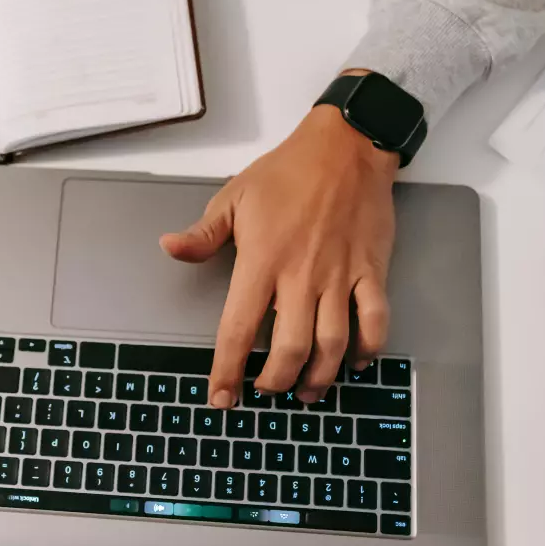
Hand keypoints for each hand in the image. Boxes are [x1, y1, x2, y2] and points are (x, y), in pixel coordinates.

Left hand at [160, 97, 399, 407]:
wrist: (345, 148)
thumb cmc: (286, 172)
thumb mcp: (233, 198)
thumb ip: (203, 234)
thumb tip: (169, 248)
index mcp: (261, 262)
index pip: (238, 329)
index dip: (227, 369)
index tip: (221, 397)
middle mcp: (301, 277)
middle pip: (288, 349)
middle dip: (275, 382)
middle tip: (266, 391)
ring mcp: (339, 276)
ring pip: (332, 344)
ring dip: (319, 376)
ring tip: (306, 391)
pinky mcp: (371, 271)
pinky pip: (375, 320)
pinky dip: (368, 349)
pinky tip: (354, 363)